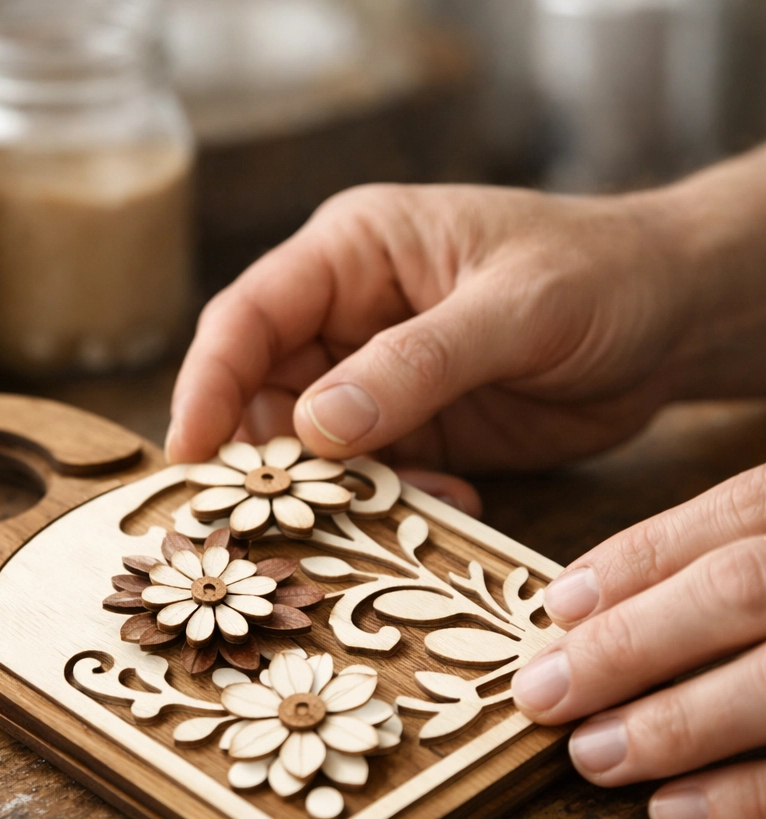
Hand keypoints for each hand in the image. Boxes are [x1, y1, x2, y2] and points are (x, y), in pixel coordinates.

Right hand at [168, 180, 706, 502]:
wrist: (673, 317)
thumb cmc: (601, 275)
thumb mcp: (515, 309)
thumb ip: (417, 362)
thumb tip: (316, 427)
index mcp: (354, 252)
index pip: (249, 316)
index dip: (208, 383)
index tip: (188, 454)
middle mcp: (348, 317)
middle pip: (261, 393)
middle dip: (259, 458)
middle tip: (262, 522)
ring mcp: (377, 381)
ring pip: (309, 449)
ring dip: (329, 492)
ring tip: (362, 524)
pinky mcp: (412, 433)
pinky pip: (370, 480)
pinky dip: (391, 504)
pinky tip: (443, 505)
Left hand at [512, 463, 765, 818]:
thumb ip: (704, 556)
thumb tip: (570, 607)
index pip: (731, 513)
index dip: (636, 562)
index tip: (554, 607)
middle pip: (739, 589)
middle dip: (629, 645)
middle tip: (541, 695)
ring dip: (676, 725)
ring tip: (592, 758)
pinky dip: (751, 797)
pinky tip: (673, 814)